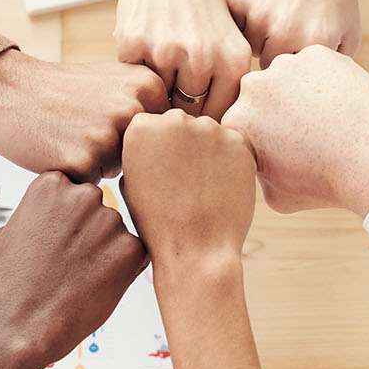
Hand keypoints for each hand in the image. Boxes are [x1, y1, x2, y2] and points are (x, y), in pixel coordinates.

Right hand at [0, 50, 167, 181]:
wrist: (9, 90)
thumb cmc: (64, 90)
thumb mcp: (116, 82)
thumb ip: (152, 105)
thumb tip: (186, 140)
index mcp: (148, 86)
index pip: (164, 136)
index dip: (138, 137)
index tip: (110, 121)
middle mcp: (134, 110)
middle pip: (146, 157)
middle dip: (122, 154)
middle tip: (86, 128)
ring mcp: (108, 136)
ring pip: (121, 173)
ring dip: (99, 165)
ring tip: (72, 136)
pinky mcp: (83, 161)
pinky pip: (92, 184)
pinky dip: (76, 174)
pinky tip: (59, 148)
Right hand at [0, 172, 148, 368]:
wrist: (20, 329)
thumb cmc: (9, 285)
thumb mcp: (9, 231)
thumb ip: (37, 211)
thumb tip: (53, 209)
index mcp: (51, 184)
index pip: (74, 189)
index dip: (67, 220)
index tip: (56, 241)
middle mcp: (83, 195)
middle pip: (98, 208)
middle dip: (89, 232)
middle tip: (68, 264)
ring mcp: (110, 222)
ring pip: (116, 233)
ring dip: (105, 253)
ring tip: (77, 280)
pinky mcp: (131, 250)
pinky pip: (134, 255)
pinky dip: (121, 272)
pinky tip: (94, 288)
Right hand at [116, 0, 251, 118]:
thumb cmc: (201, 11)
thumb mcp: (229, 43)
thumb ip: (227, 88)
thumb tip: (216, 140)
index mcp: (234, 61)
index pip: (218, 117)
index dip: (205, 117)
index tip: (197, 109)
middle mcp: (203, 58)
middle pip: (186, 113)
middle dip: (179, 106)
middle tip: (175, 89)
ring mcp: (166, 51)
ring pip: (157, 99)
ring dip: (155, 89)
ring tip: (161, 65)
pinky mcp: (133, 44)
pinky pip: (132, 80)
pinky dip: (135, 70)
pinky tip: (144, 48)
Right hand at [120, 110, 255, 261]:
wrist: (196, 248)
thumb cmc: (158, 222)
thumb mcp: (130, 183)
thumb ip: (141, 151)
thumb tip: (155, 139)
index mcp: (141, 127)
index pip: (151, 124)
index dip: (158, 149)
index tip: (162, 171)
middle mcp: (175, 119)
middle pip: (181, 123)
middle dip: (183, 145)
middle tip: (185, 180)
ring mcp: (209, 128)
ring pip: (209, 133)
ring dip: (207, 151)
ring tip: (203, 187)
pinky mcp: (238, 141)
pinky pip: (233, 144)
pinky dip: (230, 161)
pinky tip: (221, 187)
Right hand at [222, 46, 368, 214]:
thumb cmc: (325, 182)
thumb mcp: (275, 195)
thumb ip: (256, 172)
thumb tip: (255, 159)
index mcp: (237, 121)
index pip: (241, 122)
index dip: (260, 136)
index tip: (283, 148)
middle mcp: (252, 88)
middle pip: (260, 95)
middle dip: (276, 110)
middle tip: (305, 131)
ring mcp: (285, 66)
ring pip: (286, 76)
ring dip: (298, 90)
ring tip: (324, 116)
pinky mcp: (316, 54)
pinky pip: (314, 64)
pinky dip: (324, 79)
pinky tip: (338, 102)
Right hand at [225, 0, 363, 66]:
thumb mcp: (348, 34)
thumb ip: (331, 69)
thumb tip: (311, 95)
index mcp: (312, 45)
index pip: (288, 79)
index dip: (292, 65)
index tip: (298, 48)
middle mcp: (284, 32)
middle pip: (264, 63)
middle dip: (273, 50)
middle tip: (286, 29)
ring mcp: (259, 13)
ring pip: (246, 43)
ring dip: (257, 34)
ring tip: (275, 14)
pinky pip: (233, 22)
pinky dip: (243, 16)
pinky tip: (262, 1)